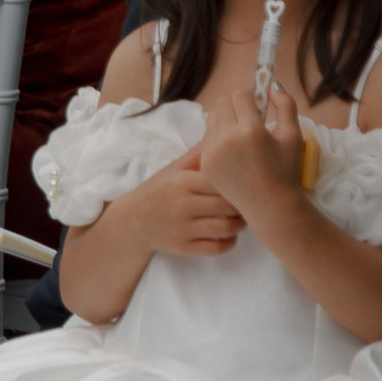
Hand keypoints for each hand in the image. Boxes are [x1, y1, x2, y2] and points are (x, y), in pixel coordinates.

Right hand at [118, 149, 244, 259]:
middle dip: (242, 204)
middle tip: (248, 201)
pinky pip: (216, 248)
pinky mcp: (184, 247)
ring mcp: (183, 229)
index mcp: (183, 182)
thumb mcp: (174, 169)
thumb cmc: (159, 190)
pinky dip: (230, 242)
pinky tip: (230, 235)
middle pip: (227, 205)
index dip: (237, 182)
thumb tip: (222, 132)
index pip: (220, 181)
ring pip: (225, 228)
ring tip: (241, 218)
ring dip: (240, 224)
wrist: (133, 221)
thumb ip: (198, 154)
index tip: (245, 183)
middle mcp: (183, 205)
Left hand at [197, 77, 311, 228]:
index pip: (240, 95)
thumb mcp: (293, 136)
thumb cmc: (285, 171)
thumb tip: (272, 86)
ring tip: (241, 135)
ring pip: (213, 117)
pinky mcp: (205, 162)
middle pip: (223, 102)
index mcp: (250, 130)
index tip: (258, 109)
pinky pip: (207, 136)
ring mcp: (212, 151)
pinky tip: (232, 150)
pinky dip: (218, 136)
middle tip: (249, 120)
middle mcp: (227, 138)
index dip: (251, 98)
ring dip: (225, 118)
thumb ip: (286, 105)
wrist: (269, 206)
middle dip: (236, 105)